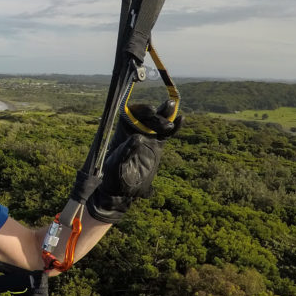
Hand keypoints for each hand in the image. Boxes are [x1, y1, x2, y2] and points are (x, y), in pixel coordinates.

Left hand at [87, 100, 182, 223]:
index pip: (130, 114)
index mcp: (122, 132)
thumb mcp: (116, 164)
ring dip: (165, 114)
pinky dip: (174, 127)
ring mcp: (147, 139)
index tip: (151, 111)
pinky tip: (181, 119)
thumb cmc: (113, 176)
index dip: (141, 109)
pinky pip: (166, 134)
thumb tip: (138, 137)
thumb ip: (125, 151)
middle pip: (147, 117)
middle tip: (166, 125)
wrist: (121, 190)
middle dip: (157, 116)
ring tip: (172, 106)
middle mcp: (134, 132)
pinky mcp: (156, 147)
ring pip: (158, 123)